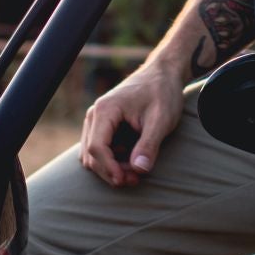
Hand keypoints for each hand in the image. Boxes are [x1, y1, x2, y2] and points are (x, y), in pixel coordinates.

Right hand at [79, 60, 185, 186]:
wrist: (163, 74)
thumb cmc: (162, 92)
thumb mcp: (161, 119)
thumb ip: (149, 144)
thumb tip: (139, 170)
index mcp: (105, 110)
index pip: (96, 147)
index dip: (109, 168)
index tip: (126, 180)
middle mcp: (95, 115)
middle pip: (91, 155)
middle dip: (111, 172)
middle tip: (136, 180)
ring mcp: (97, 121)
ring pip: (93, 155)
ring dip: (111, 168)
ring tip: (136, 172)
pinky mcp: (104, 126)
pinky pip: (100, 150)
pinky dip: (113, 161)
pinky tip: (133, 161)